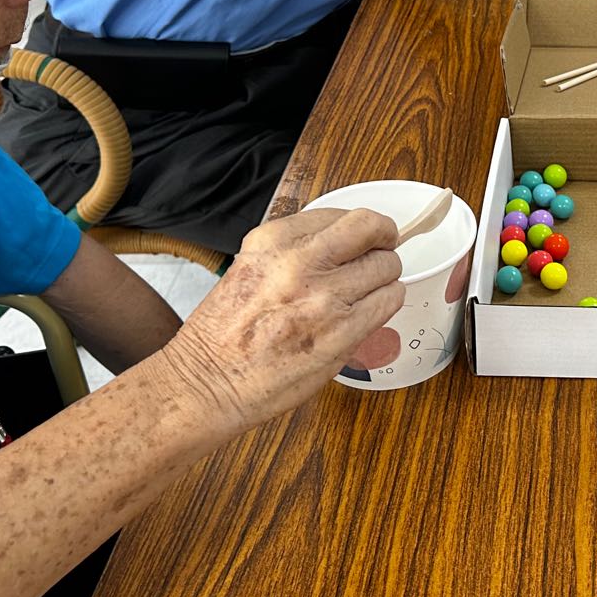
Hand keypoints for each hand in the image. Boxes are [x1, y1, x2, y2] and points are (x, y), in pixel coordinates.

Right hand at [159, 208, 403, 432]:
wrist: (207, 382)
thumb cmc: (224, 332)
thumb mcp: (252, 266)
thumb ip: (294, 250)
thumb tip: (341, 242)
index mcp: (275, 240)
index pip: (343, 213)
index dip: (359, 229)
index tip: (364, 238)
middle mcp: (301, 261)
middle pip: (372, 229)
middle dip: (382, 241)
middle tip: (381, 253)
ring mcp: (325, 296)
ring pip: (388, 266)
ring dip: (384, 278)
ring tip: (366, 292)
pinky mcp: (343, 331)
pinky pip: (389, 301)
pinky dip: (386, 303)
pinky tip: (368, 312)